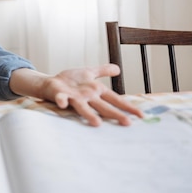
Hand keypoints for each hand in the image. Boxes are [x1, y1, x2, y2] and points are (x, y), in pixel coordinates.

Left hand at [11, 65, 143, 126]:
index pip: (115, 99)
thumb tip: (118, 68)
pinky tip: (64, 104)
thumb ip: (103, 71)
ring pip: (84, 107)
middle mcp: (87, 97)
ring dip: (89, 114)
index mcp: (96, 91)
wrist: (50, 83)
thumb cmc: (71, 80)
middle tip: (128, 123)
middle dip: (115, 114)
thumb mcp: (89, 72)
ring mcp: (74, 98)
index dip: (127, 106)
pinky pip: (62, 99)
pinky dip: (62, 101)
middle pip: (103, 106)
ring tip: (97, 124)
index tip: (141, 115)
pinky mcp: (61, 96)